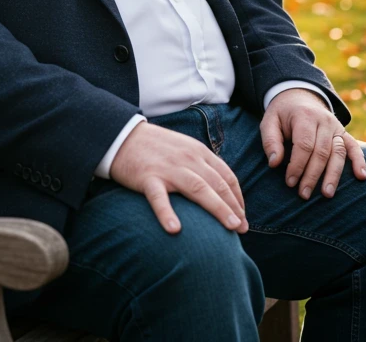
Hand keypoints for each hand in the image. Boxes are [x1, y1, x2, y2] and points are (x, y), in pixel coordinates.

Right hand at [109, 121, 248, 234]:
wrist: (123, 135)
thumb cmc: (155, 147)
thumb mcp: (184, 148)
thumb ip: (202, 164)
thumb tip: (220, 188)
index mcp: (199, 152)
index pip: (226, 176)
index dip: (238, 198)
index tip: (243, 216)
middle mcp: (188, 159)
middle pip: (217, 185)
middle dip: (234, 207)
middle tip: (242, 229)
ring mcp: (169, 168)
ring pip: (199, 189)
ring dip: (218, 209)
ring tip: (231, 227)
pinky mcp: (148, 177)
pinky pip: (159, 198)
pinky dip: (167, 213)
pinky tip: (175, 230)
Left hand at [260, 88, 365, 199]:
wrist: (299, 97)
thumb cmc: (282, 114)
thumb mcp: (269, 121)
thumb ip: (270, 141)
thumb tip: (274, 164)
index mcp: (304, 116)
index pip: (304, 145)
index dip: (297, 165)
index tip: (290, 182)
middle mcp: (324, 121)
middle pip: (321, 152)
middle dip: (312, 175)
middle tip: (304, 194)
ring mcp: (336, 127)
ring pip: (338, 153)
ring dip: (333, 175)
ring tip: (327, 194)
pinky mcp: (344, 133)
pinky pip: (354, 147)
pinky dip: (359, 161)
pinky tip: (361, 177)